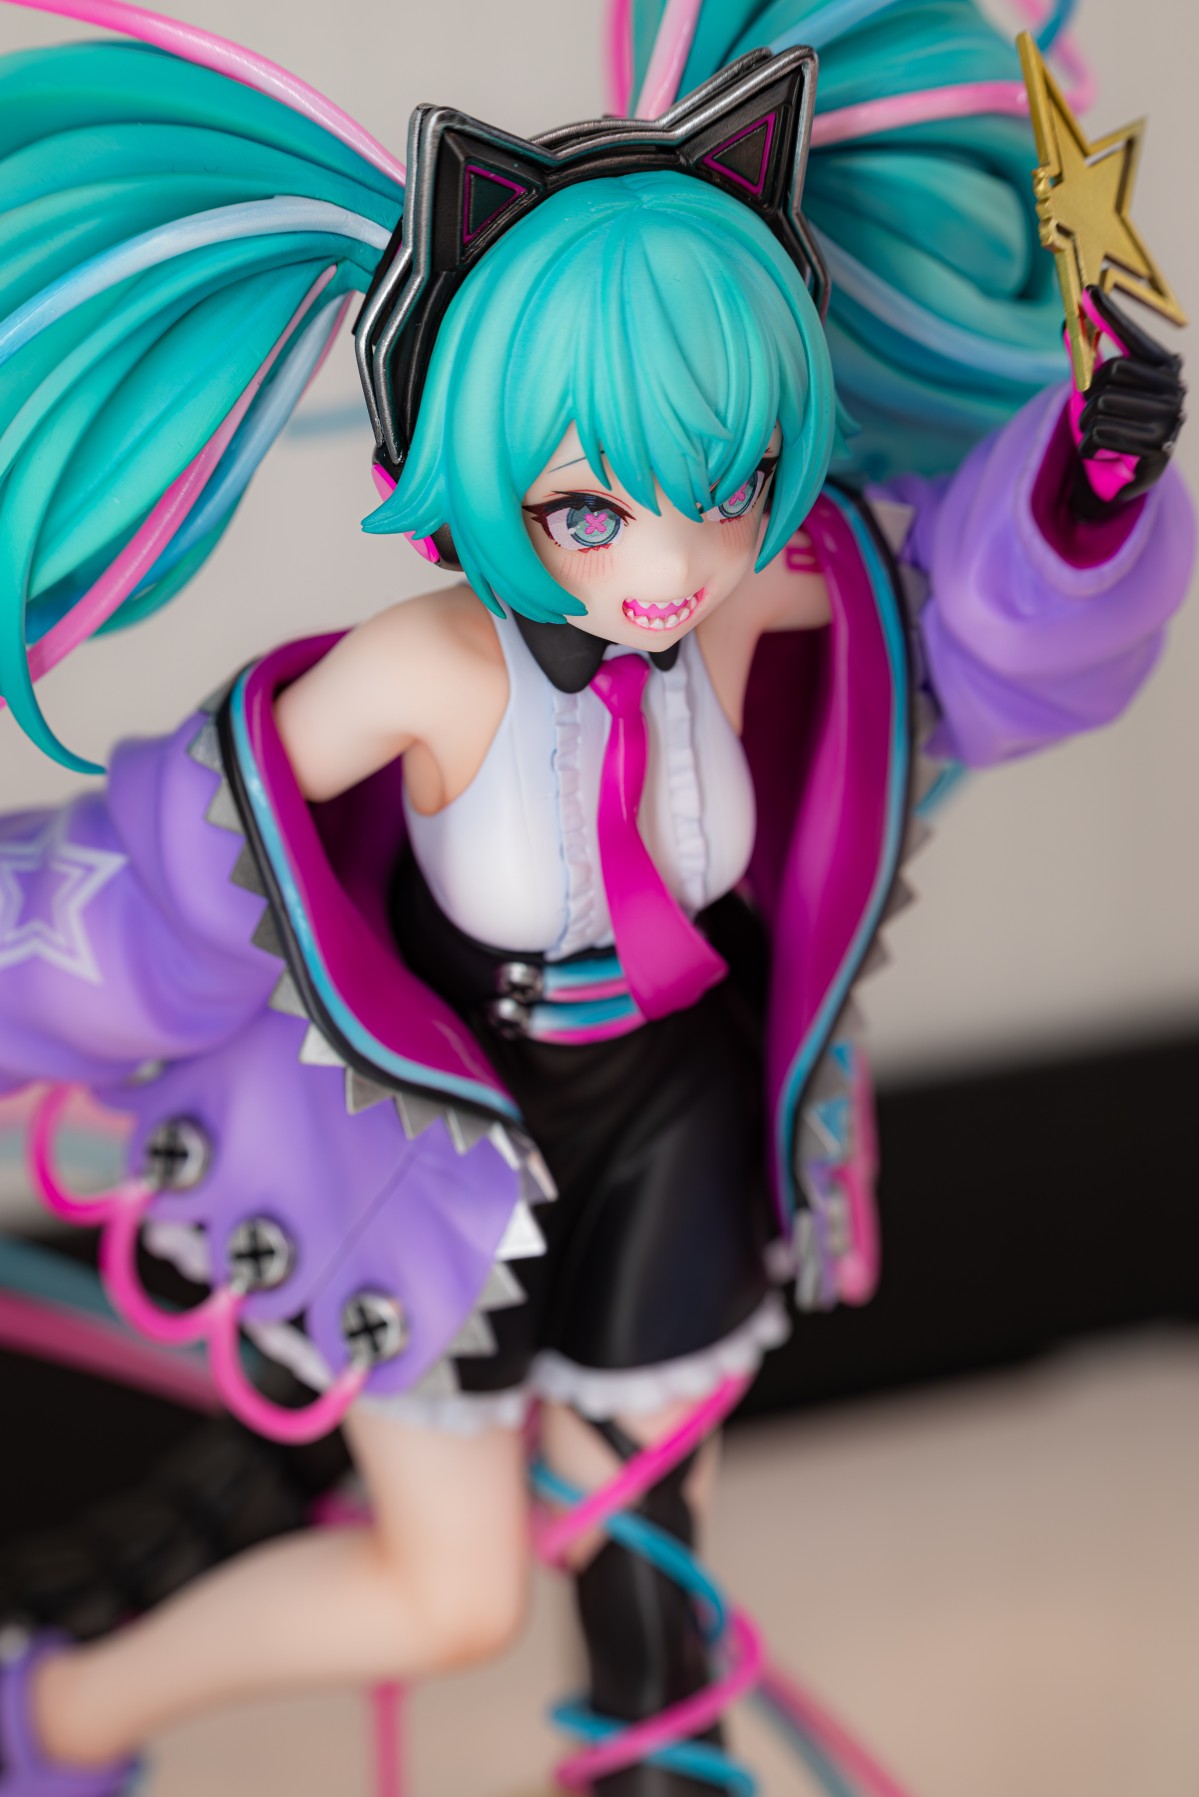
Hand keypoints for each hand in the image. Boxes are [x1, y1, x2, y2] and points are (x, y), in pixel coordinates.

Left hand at [1070, 285, 1185, 517]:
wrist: (1126, 474)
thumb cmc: (1116, 422)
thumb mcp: (1099, 389)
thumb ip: (1086, 357)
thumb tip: (1066, 323)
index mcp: (1164, 365)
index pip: (1132, 336)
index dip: (1109, 314)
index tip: (1087, 292)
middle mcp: (1174, 387)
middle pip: (1110, 372)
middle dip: (1089, 395)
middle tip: (1093, 412)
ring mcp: (1170, 418)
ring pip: (1101, 406)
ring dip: (1086, 424)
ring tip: (1097, 433)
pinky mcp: (1158, 449)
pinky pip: (1101, 436)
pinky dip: (1088, 447)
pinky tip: (1101, 452)